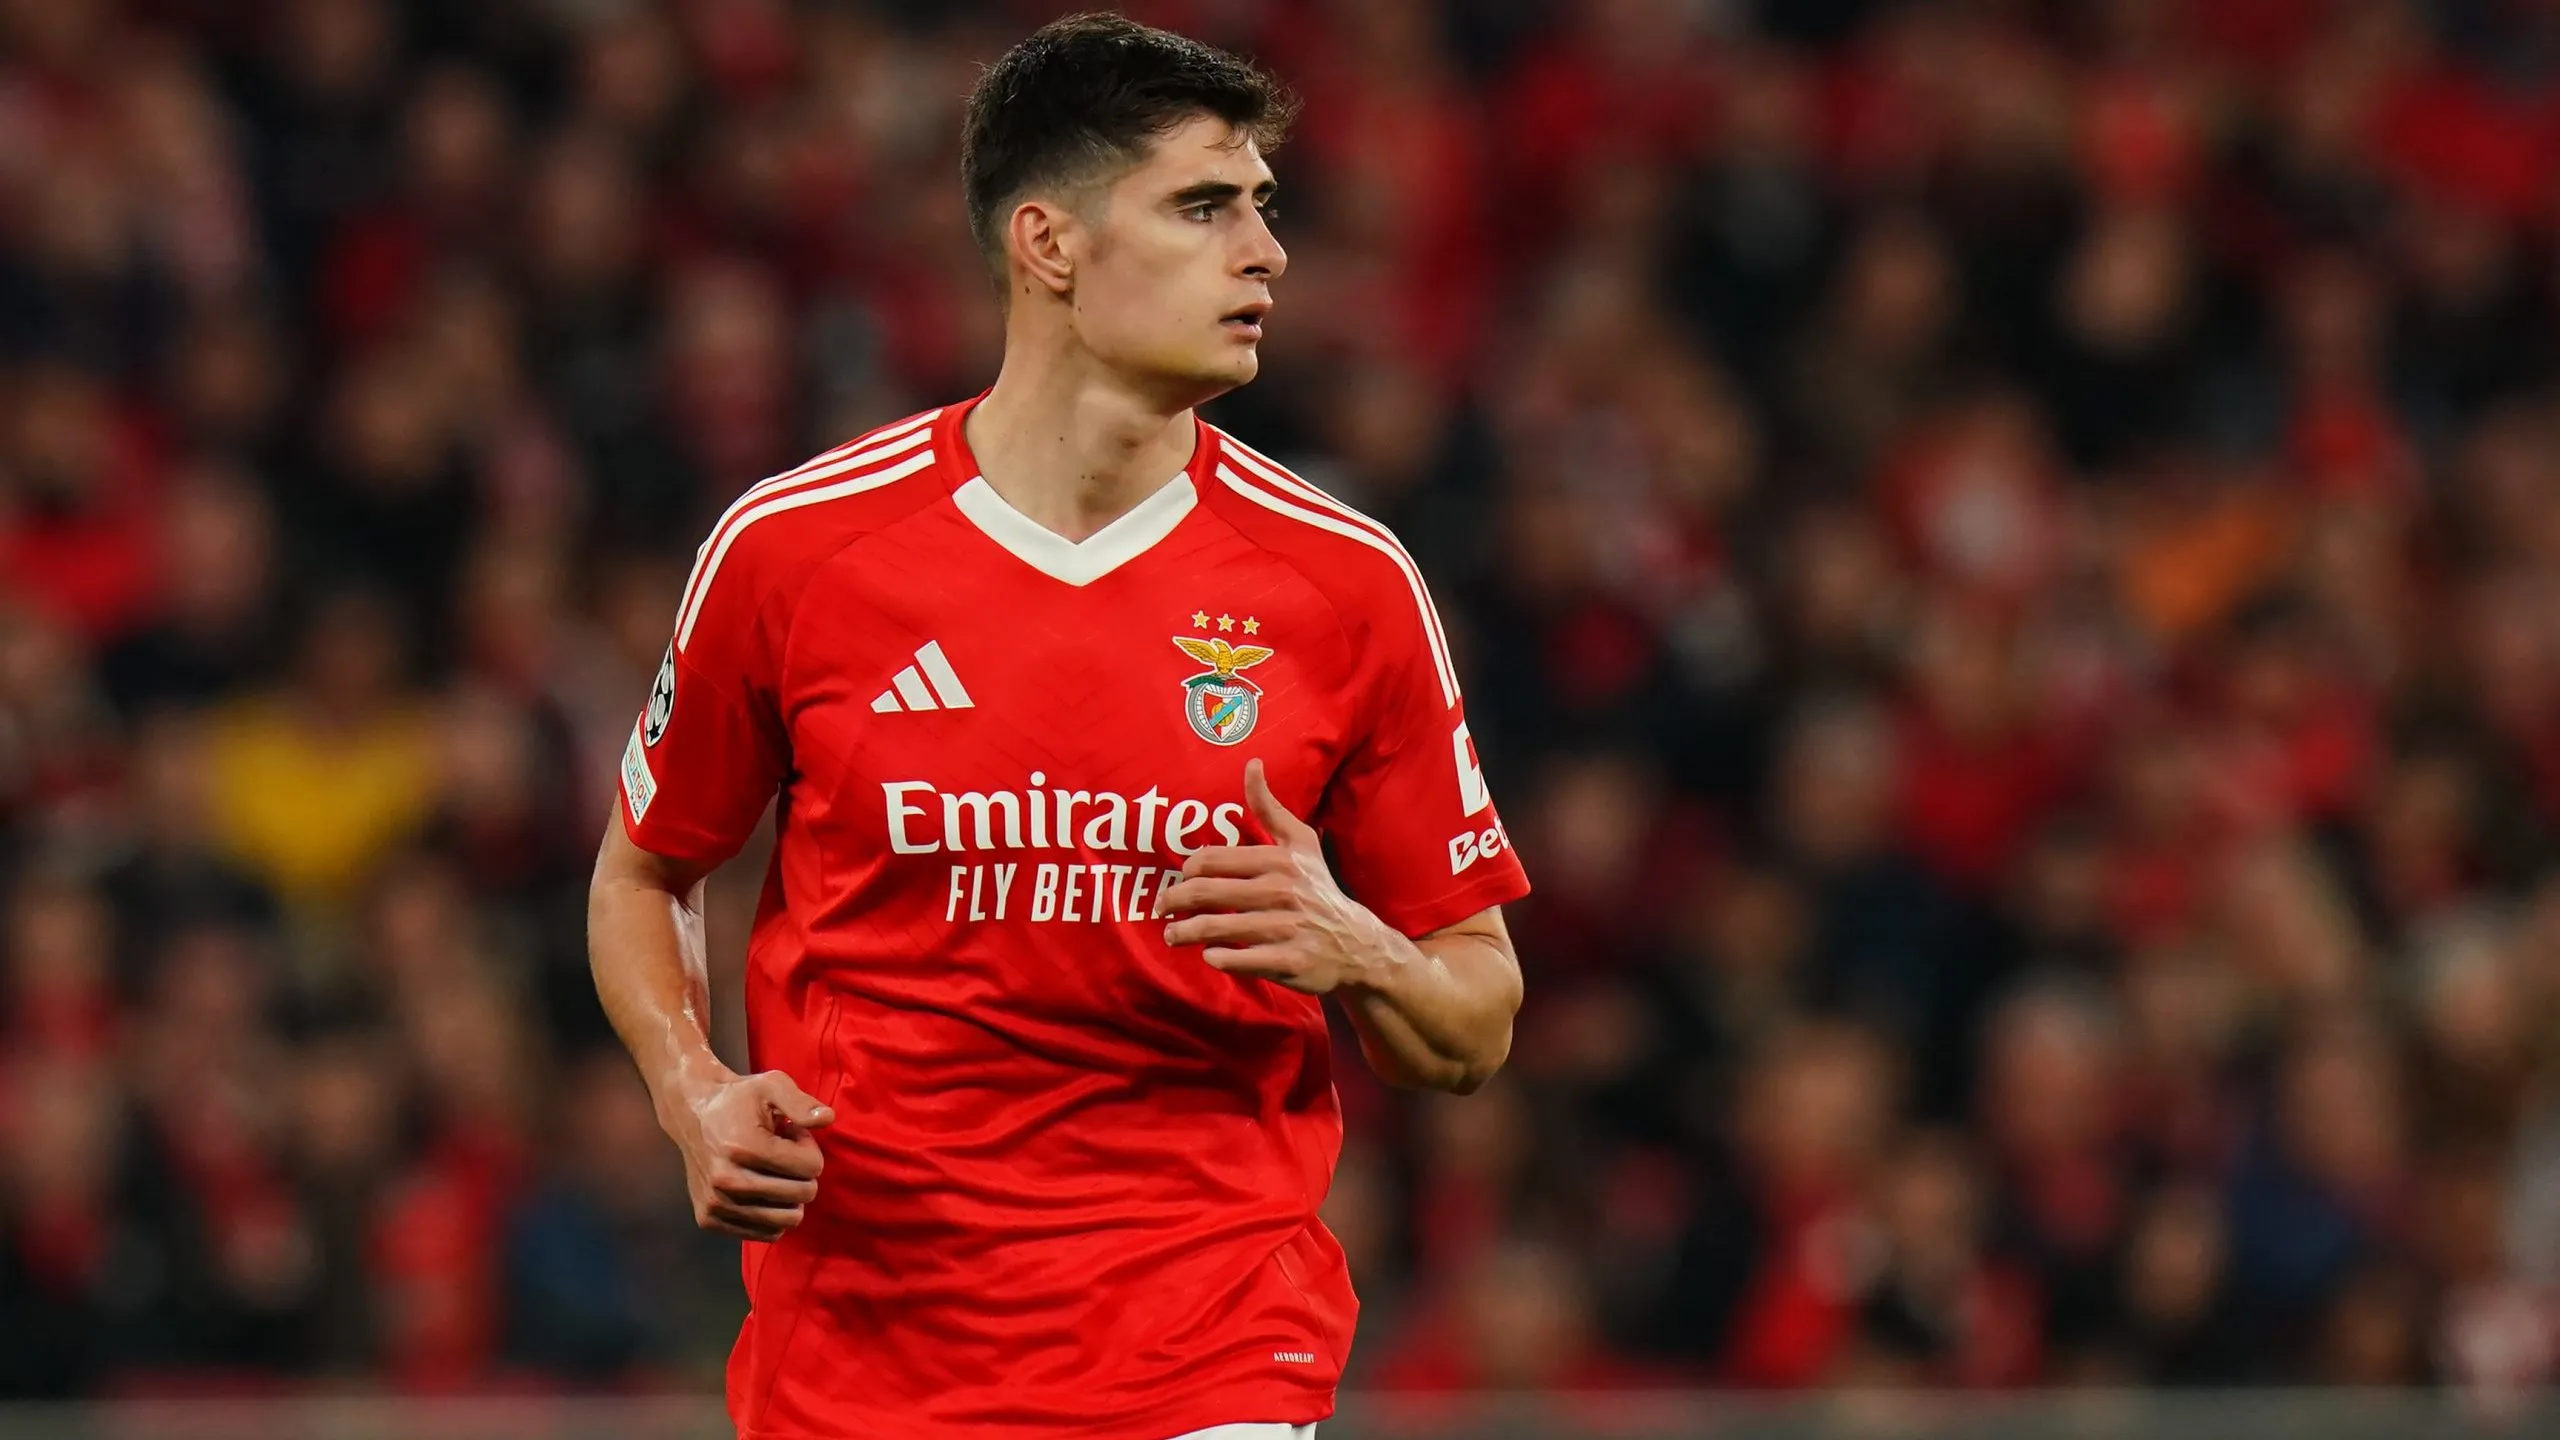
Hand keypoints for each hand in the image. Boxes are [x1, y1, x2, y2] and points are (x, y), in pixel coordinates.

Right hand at [656, 1062, 833, 1241]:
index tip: (791, 1134)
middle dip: (801, 1172)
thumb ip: (802, 1103)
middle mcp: (727, 1181)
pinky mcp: (708, 1219)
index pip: (811, 1168)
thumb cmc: (739, 1098)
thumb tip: (829, 1119)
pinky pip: (764, 1233)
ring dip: (788, 1195)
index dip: (808, 1147)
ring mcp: (716, 1204)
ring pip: (786, 1220)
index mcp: (744, 1148)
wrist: (691, 1114)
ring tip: (771, 1170)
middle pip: (802, 1195)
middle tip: (782, 1153)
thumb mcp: (772, 1085)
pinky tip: (759, 1187)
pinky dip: (771, 1213)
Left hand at [1159, 758, 1391, 995]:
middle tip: (1162, 908)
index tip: (1180, 880)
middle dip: (1173, 901)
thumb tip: (1251, 763)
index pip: (1210, 860)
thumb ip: (1269, 807)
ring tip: (1172, 935)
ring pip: (1214, 928)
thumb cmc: (1319, 889)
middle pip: (1205, 893)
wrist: (1358, 944)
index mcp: (1278, 860)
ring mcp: (1285, 928)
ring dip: (1184, 932)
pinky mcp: (1289, 962)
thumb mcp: (1300, 844)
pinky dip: (1216, 957)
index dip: (1186, 871)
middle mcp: (1281, 891)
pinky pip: (1237, 960)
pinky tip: (1209, 955)